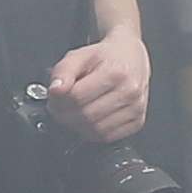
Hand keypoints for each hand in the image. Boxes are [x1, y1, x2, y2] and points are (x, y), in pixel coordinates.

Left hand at [43, 27, 154, 142]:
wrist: (131, 57)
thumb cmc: (105, 57)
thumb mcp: (79, 56)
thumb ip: (63, 71)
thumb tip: (55, 90)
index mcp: (115, 73)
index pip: (77, 97)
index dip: (58, 101)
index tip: (53, 99)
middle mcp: (129, 91)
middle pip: (86, 116)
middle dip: (65, 115)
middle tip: (59, 108)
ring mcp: (136, 108)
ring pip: (96, 130)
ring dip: (77, 126)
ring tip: (73, 112)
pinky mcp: (138, 121)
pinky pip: (108, 137)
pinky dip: (92, 132)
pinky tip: (88, 119)